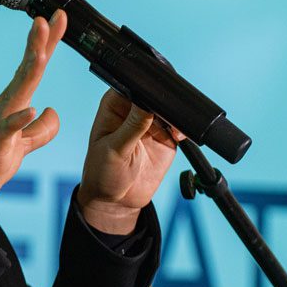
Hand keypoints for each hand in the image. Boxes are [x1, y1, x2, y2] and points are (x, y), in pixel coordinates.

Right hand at [0, 10, 67, 214]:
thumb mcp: (21, 147)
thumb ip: (39, 130)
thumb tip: (52, 111)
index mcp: (12, 106)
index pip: (32, 70)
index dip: (46, 44)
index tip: (60, 19)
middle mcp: (4, 110)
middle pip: (26, 74)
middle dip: (38, 46)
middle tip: (49, 19)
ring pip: (17, 96)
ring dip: (28, 74)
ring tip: (41, 53)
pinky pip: (6, 132)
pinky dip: (17, 121)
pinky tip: (30, 110)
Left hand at [76, 90, 182, 233]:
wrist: (116, 202)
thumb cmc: (102, 173)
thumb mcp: (114, 150)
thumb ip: (132, 126)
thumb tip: (147, 101)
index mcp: (115, 105)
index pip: (132, 84)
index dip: (144, 85)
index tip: (154, 93)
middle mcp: (134, 110)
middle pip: (155, 94)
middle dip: (165, 100)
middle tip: (168, 113)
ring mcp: (152, 124)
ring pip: (170, 109)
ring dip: (176, 115)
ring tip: (174, 129)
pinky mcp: (166, 138)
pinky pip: (179, 127)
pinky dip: (184, 129)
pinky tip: (180, 135)